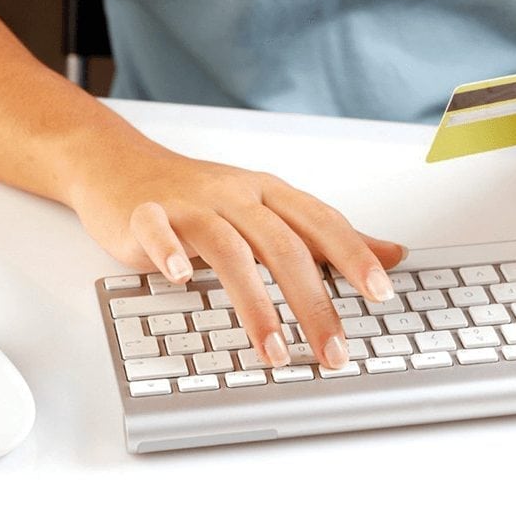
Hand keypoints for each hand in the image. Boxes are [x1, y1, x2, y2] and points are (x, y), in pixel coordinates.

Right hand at [70, 148, 404, 368]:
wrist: (122, 166)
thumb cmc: (202, 196)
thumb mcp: (272, 210)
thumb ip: (329, 237)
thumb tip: (393, 254)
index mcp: (271, 196)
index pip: (323, 224)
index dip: (354, 256)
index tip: (380, 294)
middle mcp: (237, 197)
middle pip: (284, 247)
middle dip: (313, 303)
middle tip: (332, 350)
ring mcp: (191, 204)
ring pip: (230, 250)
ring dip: (255, 304)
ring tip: (275, 350)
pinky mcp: (146, 214)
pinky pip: (158, 230)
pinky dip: (170, 252)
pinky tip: (183, 279)